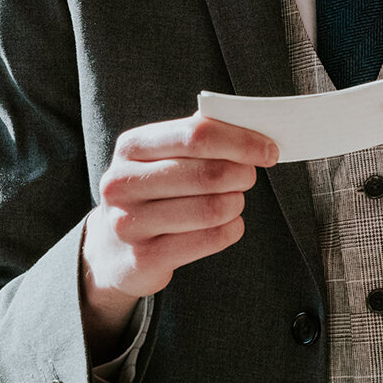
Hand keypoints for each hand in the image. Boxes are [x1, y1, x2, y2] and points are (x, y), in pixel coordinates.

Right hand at [80, 113, 278, 355]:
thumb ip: (200, 137)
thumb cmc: (154, 191)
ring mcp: (128, 223)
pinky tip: (230, 225)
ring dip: (236, 203)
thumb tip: (253, 124)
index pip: (196, 135)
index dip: (241, 141)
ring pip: (211, 209)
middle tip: (250, 177)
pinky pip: (208, 240)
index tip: (269, 150)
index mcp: (131, 147)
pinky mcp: (143, 258)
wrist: (112, 248)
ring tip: (234, 201)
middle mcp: (122, 183)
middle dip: (242, 174)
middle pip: (207, 173)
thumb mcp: (163, 157)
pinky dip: (231, 230)